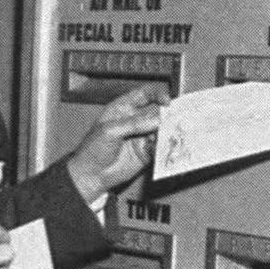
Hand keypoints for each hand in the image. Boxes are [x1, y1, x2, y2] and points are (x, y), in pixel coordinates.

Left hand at [67, 84, 168, 202]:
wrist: (90, 174)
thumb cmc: (92, 149)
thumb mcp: (110, 131)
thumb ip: (134, 124)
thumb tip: (158, 119)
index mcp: (122, 109)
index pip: (144, 95)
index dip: (157, 95)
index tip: (167, 101)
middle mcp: (134, 120)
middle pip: (157, 112)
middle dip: (168, 114)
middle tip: (178, 118)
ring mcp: (142, 136)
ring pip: (162, 129)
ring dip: (169, 131)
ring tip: (174, 134)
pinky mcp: (147, 152)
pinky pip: (161, 146)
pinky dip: (167, 146)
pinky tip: (169, 146)